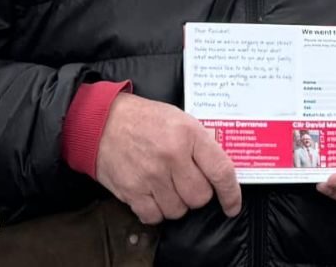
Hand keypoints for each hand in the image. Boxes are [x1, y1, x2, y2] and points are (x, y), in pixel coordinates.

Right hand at [95, 92, 241, 225]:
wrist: (103, 121)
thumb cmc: (144, 119)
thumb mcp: (181, 119)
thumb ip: (202, 143)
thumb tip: (219, 168)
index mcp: (189, 135)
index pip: (221, 171)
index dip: (231, 194)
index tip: (232, 205)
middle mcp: (172, 157)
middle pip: (200, 197)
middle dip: (198, 194)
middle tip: (188, 182)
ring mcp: (151, 175)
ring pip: (178, 210)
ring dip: (177, 204)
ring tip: (168, 186)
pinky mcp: (131, 190)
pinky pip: (154, 216)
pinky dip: (157, 212)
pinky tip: (154, 196)